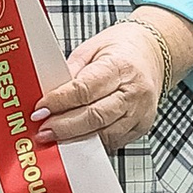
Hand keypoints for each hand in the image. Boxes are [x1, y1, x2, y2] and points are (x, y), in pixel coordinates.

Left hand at [34, 16, 192, 151]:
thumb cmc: (121, 49)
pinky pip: (114, 141)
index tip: (39, 110)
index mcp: (120, 67)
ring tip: (55, 138)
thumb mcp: (90, 49)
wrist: (153, 53)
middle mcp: (134, 92)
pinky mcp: (141, 127)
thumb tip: (48, 94)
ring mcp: (141, 112)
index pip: (85, 89)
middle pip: (95, 116)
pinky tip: (76, 141)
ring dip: (76, 139)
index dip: (59, 102)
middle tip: (43, 131)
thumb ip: (70, 71)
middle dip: (65, 126)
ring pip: (105, 134)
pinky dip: (92, 143)